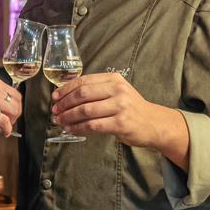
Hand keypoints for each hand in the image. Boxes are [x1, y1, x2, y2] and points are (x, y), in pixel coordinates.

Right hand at [0, 76, 22, 137]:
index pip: (15, 93)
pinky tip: (3, 132)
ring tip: (2, 126)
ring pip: (13, 111)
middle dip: (16, 115)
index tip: (10, 115)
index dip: (15, 106)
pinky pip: (4, 121)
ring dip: (11, 122)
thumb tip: (5, 109)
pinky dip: (6, 129)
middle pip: (17, 102)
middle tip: (8, 122)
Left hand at [51, 73, 187, 162]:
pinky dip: (78, 128)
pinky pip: (93, 125)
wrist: (154, 123)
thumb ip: (97, 90)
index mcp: (114, 79)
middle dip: (65, 103)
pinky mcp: (120, 123)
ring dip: (68, 117)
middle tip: (55, 110)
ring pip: (85, 110)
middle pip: (82, 94)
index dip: (66, 89)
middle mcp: (117, 90)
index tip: (55, 97)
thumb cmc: (131, 108)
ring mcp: (120, 106)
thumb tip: (66, 95)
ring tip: (59, 121)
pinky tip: (71, 130)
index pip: (84, 81)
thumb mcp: (117, 92)